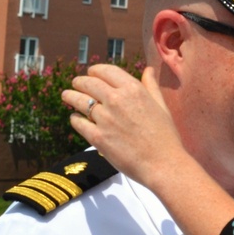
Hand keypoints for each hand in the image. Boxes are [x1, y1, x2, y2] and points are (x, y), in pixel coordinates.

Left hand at [62, 65, 185, 188]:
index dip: (95, 71)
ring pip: (78, 100)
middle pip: (88, 83)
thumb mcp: (162, 106)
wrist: (163, 164)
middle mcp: (117, 100)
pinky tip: (76, 118)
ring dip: (70, 96)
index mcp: (134, 90)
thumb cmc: (166, 136)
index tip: (91, 73)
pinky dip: (75, 118)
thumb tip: (148, 70)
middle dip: (79, 82)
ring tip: (67, 96)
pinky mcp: (97, 137)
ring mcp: (105, 119)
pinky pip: (78, 122)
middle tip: (76, 84)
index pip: (106, 71)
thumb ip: (151, 87)